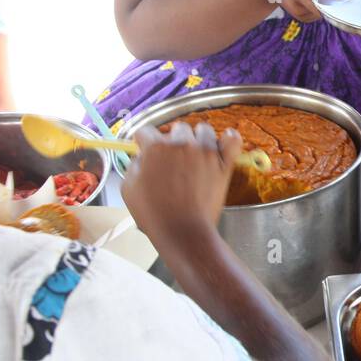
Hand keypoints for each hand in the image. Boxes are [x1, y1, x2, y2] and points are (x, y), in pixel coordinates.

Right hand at [121, 122, 242, 246]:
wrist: (183, 231)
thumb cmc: (154, 214)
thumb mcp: (129, 188)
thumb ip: (134, 164)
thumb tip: (143, 155)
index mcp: (156, 147)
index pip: (146, 131)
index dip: (143, 141)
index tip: (145, 149)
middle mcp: (182, 144)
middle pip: (177, 129)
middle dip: (172, 141)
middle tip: (171, 160)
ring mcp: (206, 152)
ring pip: (203, 130)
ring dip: (197, 139)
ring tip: (194, 156)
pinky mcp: (224, 164)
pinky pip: (232, 140)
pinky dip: (228, 140)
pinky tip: (220, 146)